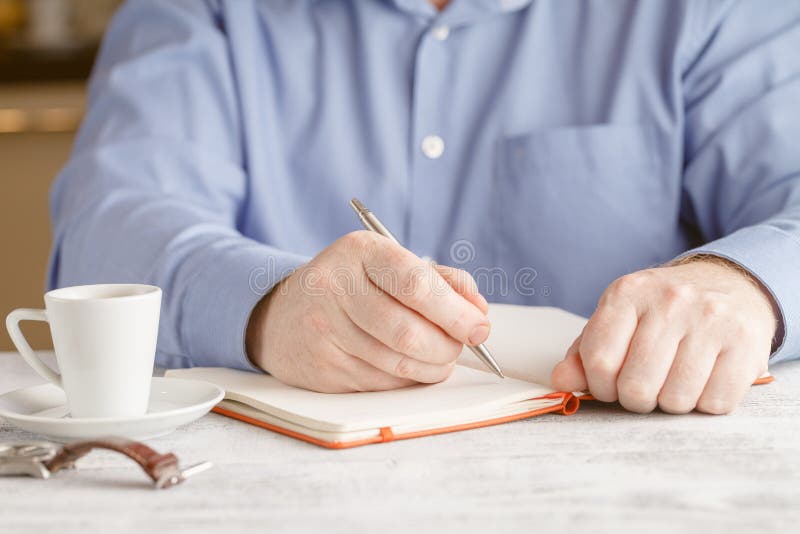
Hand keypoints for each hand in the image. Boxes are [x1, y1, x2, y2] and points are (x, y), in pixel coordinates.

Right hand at [246, 231, 489, 392]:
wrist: (282, 317)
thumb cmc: (352, 287)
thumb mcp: (389, 264)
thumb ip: (440, 280)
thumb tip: (478, 310)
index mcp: (359, 252)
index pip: (415, 284)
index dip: (455, 312)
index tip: (479, 327)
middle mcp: (335, 289)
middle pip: (408, 332)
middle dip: (449, 346)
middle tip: (463, 345)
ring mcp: (325, 332)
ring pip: (398, 363)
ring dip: (434, 366)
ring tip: (441, 356)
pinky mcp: (323, 369)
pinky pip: (383, 383)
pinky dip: (409, 378)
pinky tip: (411, 365)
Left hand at [551, 256, 778, 413]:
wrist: (726, 284)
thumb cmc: (661, 312)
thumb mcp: (617, 319)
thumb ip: (584, 352)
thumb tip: (560, 382)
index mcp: (627, 293)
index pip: (598, 360)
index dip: (599, 386)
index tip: (609, 385)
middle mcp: (670, 300)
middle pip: (636, 386)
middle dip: (634, 399)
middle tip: (643, 387)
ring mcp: (711, 319)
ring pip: (675, 399)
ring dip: (670, 403)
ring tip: (673, 380)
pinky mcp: (746, 341)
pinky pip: (715, 402)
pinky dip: (704, 404)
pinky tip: (703, 380)